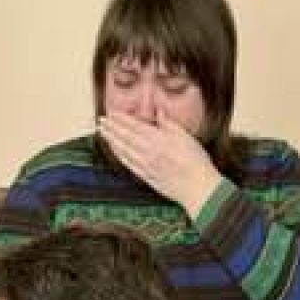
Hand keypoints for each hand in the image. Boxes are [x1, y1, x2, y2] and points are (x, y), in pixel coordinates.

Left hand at [97, 110, 223, 216]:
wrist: (198, 188)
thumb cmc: (196, 162)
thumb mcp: (186, 137)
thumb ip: (169, 124)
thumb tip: (158, 111)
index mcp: (158, 140)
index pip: (135, 126)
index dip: (122, 119)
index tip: (112, 113)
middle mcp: (148, 152)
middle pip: (125, 137)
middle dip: (112, 128)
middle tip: (101, 121)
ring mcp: (145, 166)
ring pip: (124, 151)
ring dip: (111, 140)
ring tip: (103, 133)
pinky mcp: (146, 177)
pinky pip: (128, 164)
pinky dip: (119, 155)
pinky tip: (115, 150)